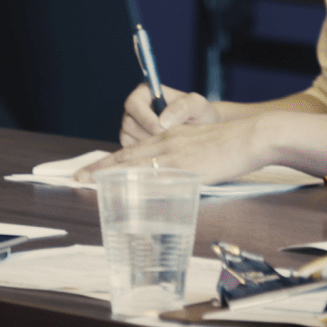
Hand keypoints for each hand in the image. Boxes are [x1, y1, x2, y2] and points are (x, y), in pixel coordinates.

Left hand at [79, 113, 278, 184]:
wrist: (250, 137)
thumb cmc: (230, 145)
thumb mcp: (198, 147)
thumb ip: (181, 162)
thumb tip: (169, 181)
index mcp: (168, 139)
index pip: (131, 152)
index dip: (107, 162)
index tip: (88, 171)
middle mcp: (166, 144)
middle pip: (125, 157)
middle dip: (99, 168)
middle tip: (76, 176)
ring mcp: (175, 155)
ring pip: (135, 164)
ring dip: (110, 173)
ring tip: (88, 181)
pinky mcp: (187, 166)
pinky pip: (157, 175)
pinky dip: (138, 182)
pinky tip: (125, 189)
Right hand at [118, 82, 216, 145]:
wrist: (202, 131)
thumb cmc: (199, 114)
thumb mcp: (197, 105)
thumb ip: (183, 106)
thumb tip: (163, 120)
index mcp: (145, 93)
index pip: (133, 103)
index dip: (145, 118)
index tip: (162, 128)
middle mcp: (135, 109)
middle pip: (129, 124)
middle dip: (149, 135)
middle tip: (170, 139)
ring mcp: (132, 127)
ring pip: (128, 139)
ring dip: (149, 146)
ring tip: (169, 143)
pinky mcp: (132, 143)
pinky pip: (131, 152)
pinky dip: (146, 155)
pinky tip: (163, 152)